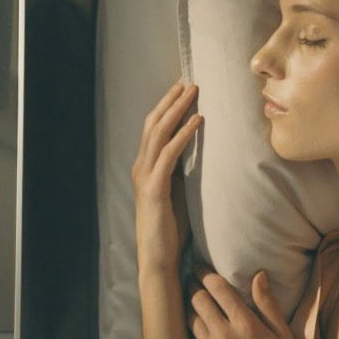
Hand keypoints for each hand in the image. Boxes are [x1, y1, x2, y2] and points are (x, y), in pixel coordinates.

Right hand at [131, 81, 200, 277]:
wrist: (158, 257)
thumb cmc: (169, 229)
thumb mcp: (175, 193)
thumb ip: (179, 173)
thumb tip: (196, 156)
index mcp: (145, 168)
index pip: (154, 129)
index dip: (166, 107)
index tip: (182, 89)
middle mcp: (141, 167)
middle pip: (154, 124)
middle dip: (171, 100)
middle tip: (187, 81)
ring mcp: (145, 177)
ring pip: (159, 133)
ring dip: (177, 110)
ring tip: (193, 92)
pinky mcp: (154, 188)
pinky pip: (169, 154)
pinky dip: (184, 135)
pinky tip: (197, 122)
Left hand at [189, 268, 316, 338]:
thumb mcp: (283, 336)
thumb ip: (268, 304)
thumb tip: (259, 274)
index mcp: (246, 325)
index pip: (217, 289)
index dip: (205, 274)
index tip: (200, 268)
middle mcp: (224, 337)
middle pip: (197, 300)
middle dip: (193, 286)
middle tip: (193, 281)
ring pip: (191, 320)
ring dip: (191, 308)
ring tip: (194, 302)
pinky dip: (195, 333)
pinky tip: (199, 330)